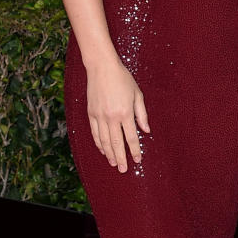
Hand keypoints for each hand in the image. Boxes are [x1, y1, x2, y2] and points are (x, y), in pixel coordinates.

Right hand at [85, 55, 149, 172]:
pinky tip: (103, 150)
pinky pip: (95, 133)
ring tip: (114, 163)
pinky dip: (99, 144)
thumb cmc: (122, 79)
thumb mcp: (137, 94)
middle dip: (121, 158)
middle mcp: (111, 117)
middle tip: (124, 169)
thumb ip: (142, 114)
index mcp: (125, 112)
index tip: (137, 160)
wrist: (102, 67)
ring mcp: (99, 116)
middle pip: (117, 143)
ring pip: (104, 141)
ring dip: (109, 154)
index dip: (135, 150)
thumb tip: (146, 130)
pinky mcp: (91, 113)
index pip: (131, 137)